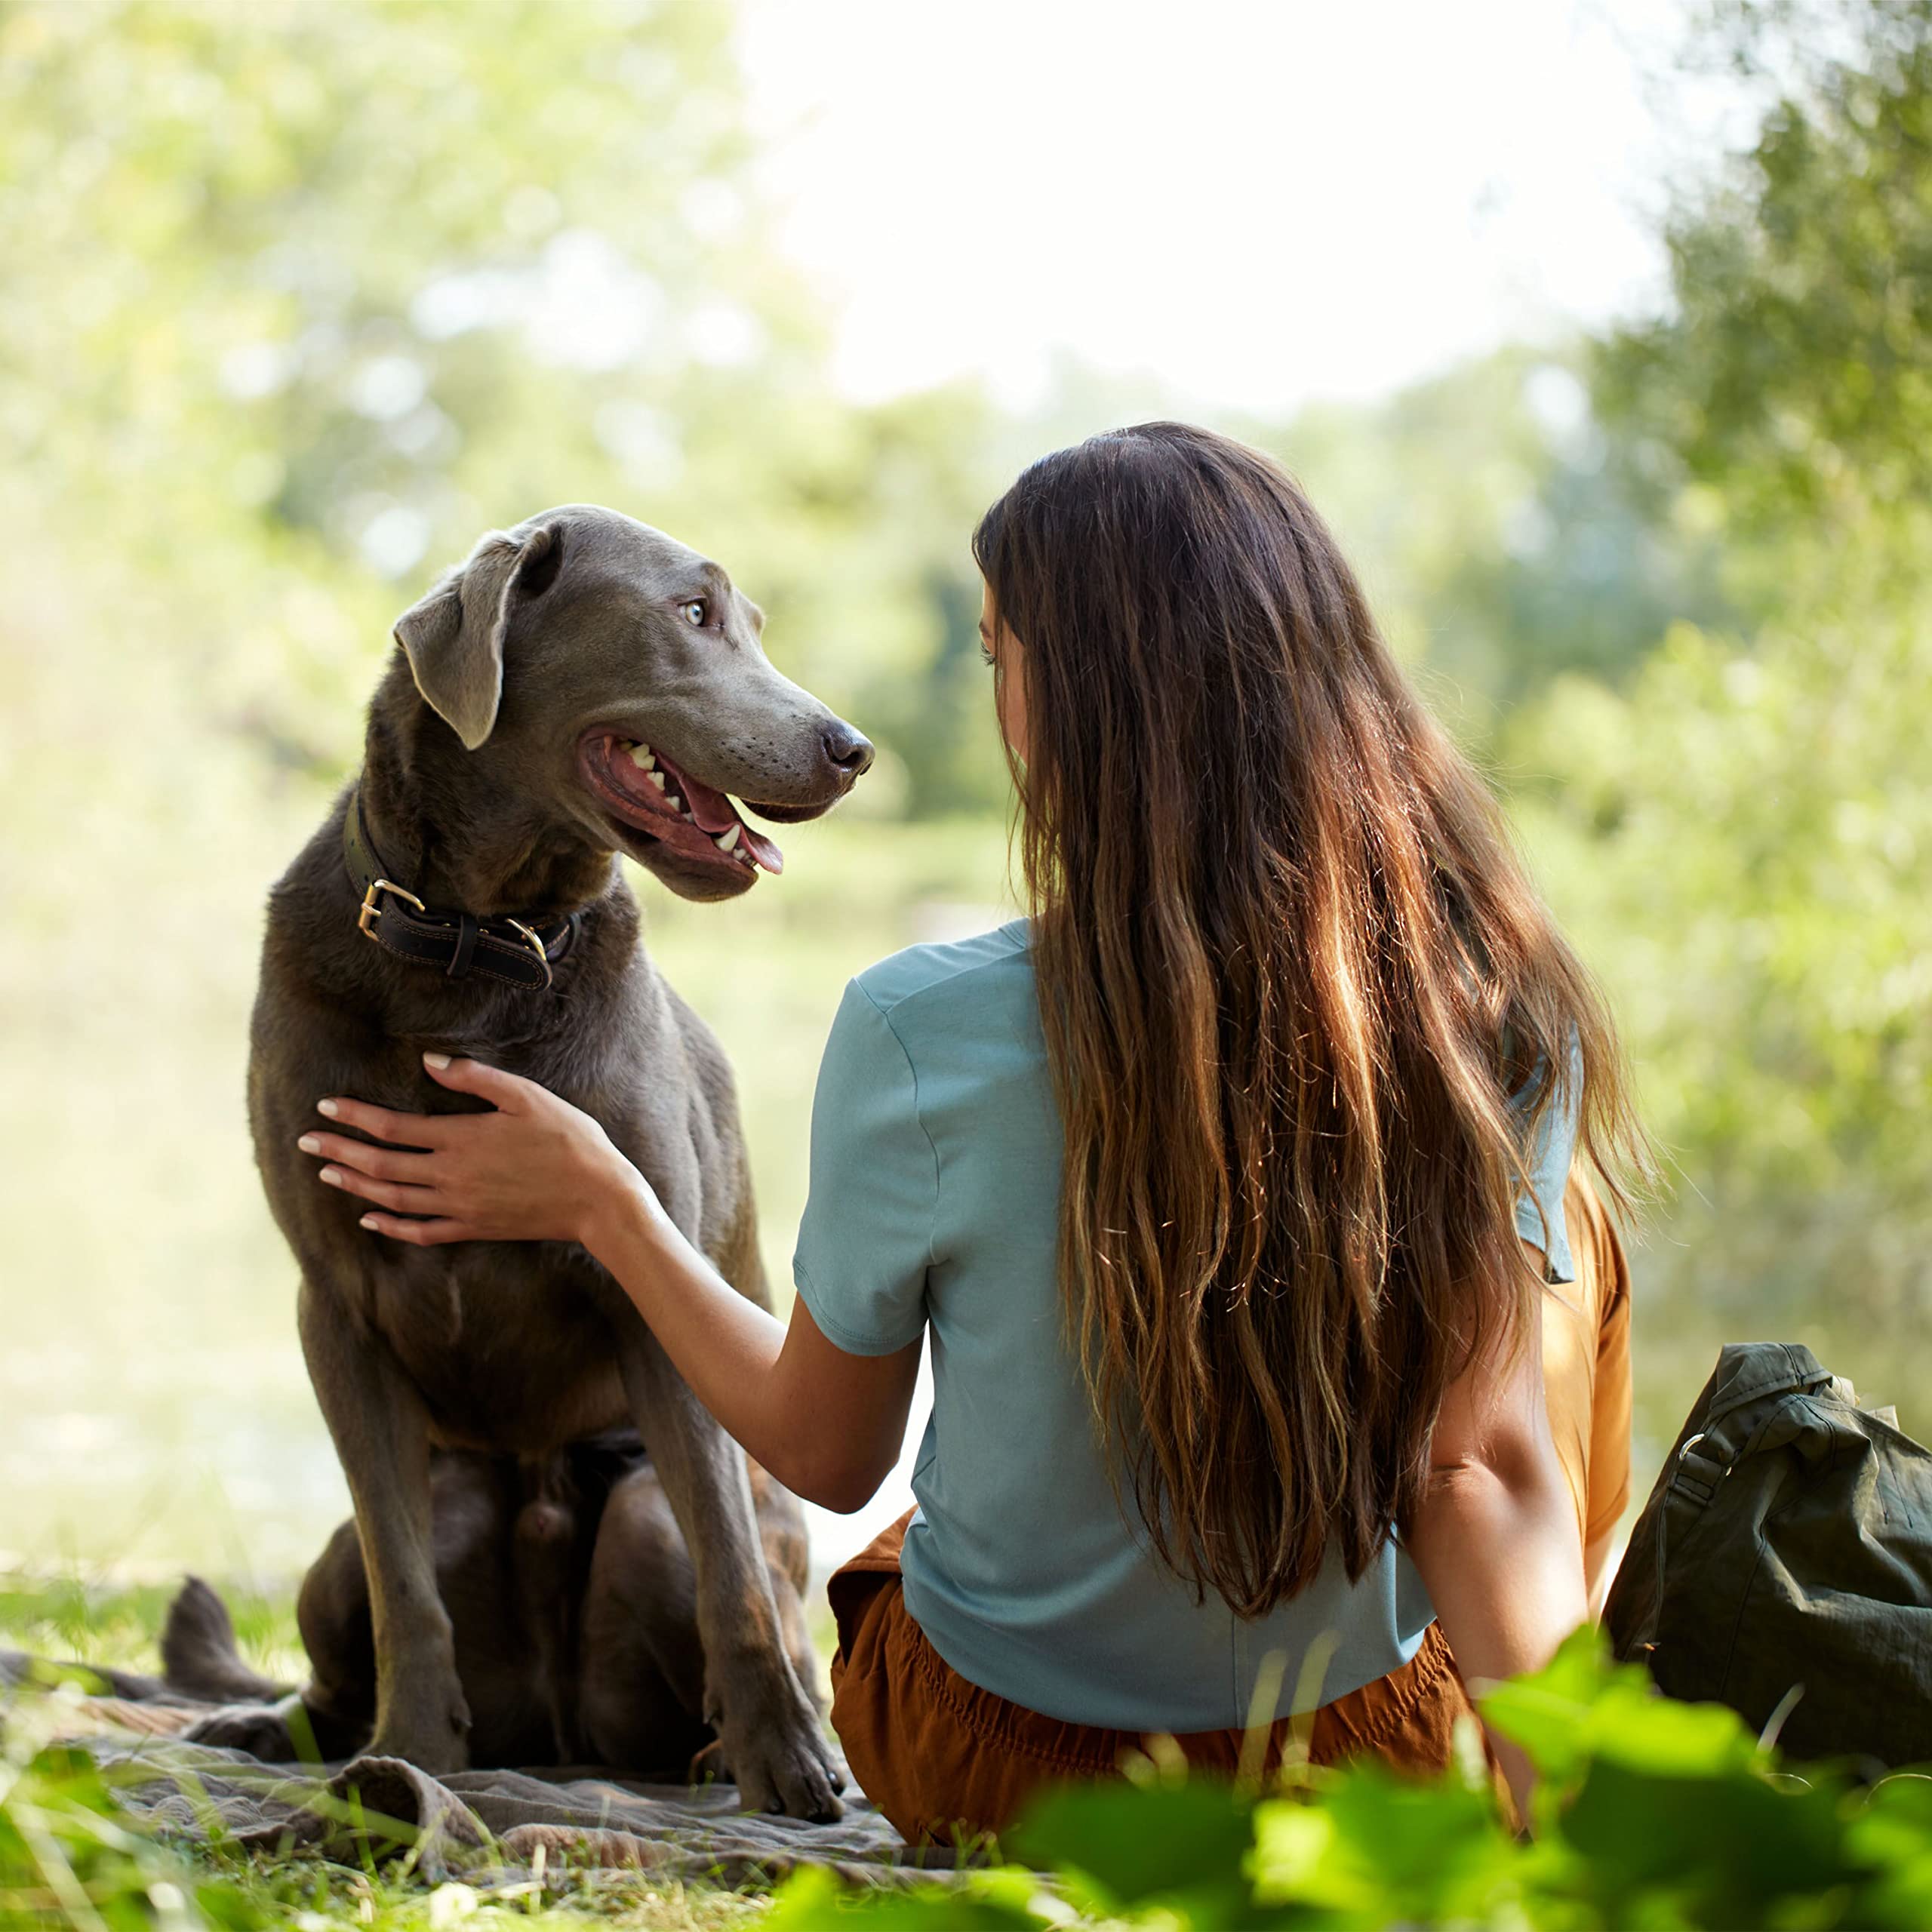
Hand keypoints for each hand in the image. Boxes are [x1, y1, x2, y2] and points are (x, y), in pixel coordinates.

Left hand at [299, 1053, 645, 1247]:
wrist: (597, 1197)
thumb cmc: (568, 1139)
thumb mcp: (527, 1097)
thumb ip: (476, 1079)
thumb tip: (431, 1062)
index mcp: (461, 1139)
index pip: (392, 1128)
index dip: (354, 1116)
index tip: (326, 1106)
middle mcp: (451, 1176)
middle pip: (381, 1165)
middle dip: (339, 1153)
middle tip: (306, 1143)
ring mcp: (460, 1207)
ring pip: (393, 1198)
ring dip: (355, 1186)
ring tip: (327, 1175)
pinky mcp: (474, 1228)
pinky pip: (421, 1231)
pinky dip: (389, 1225)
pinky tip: (370, 1218)